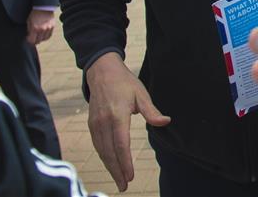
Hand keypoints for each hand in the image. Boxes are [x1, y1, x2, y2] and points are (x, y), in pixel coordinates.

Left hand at [26, 9, 55, 44]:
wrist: (44, 6)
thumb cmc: (35, 13)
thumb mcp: (29, 21)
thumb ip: (29, 29)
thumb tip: (29, 35)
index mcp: (35, 28)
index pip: (32, 41)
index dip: (29, 40)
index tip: (28, 38)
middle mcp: (42, 30)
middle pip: (38, 41)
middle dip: (34, 40)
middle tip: (33, 37)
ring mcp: (48, 29)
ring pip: (44, 39)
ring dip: (40, 39)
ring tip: (38, 35)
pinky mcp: (52, 27)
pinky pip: (49, 36)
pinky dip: (46, 36)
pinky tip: (43, 34)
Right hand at [86, 52, 170, 191]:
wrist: (102, 72)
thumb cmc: (124, 83)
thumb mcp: (141, 93)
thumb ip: (151, 111)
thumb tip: (166, 122)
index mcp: (117, 114)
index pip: (121, 143)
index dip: (125, 161)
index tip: (130, 175)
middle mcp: (104, 121)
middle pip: (109, 151)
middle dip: (116, 170)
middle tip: (124, 186)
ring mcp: (95, 123)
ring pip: (102, 150)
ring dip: (110, 166)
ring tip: (118, 180)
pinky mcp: (91, 124)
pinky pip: (97, 144)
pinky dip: (104, 157)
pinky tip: (110, 164)